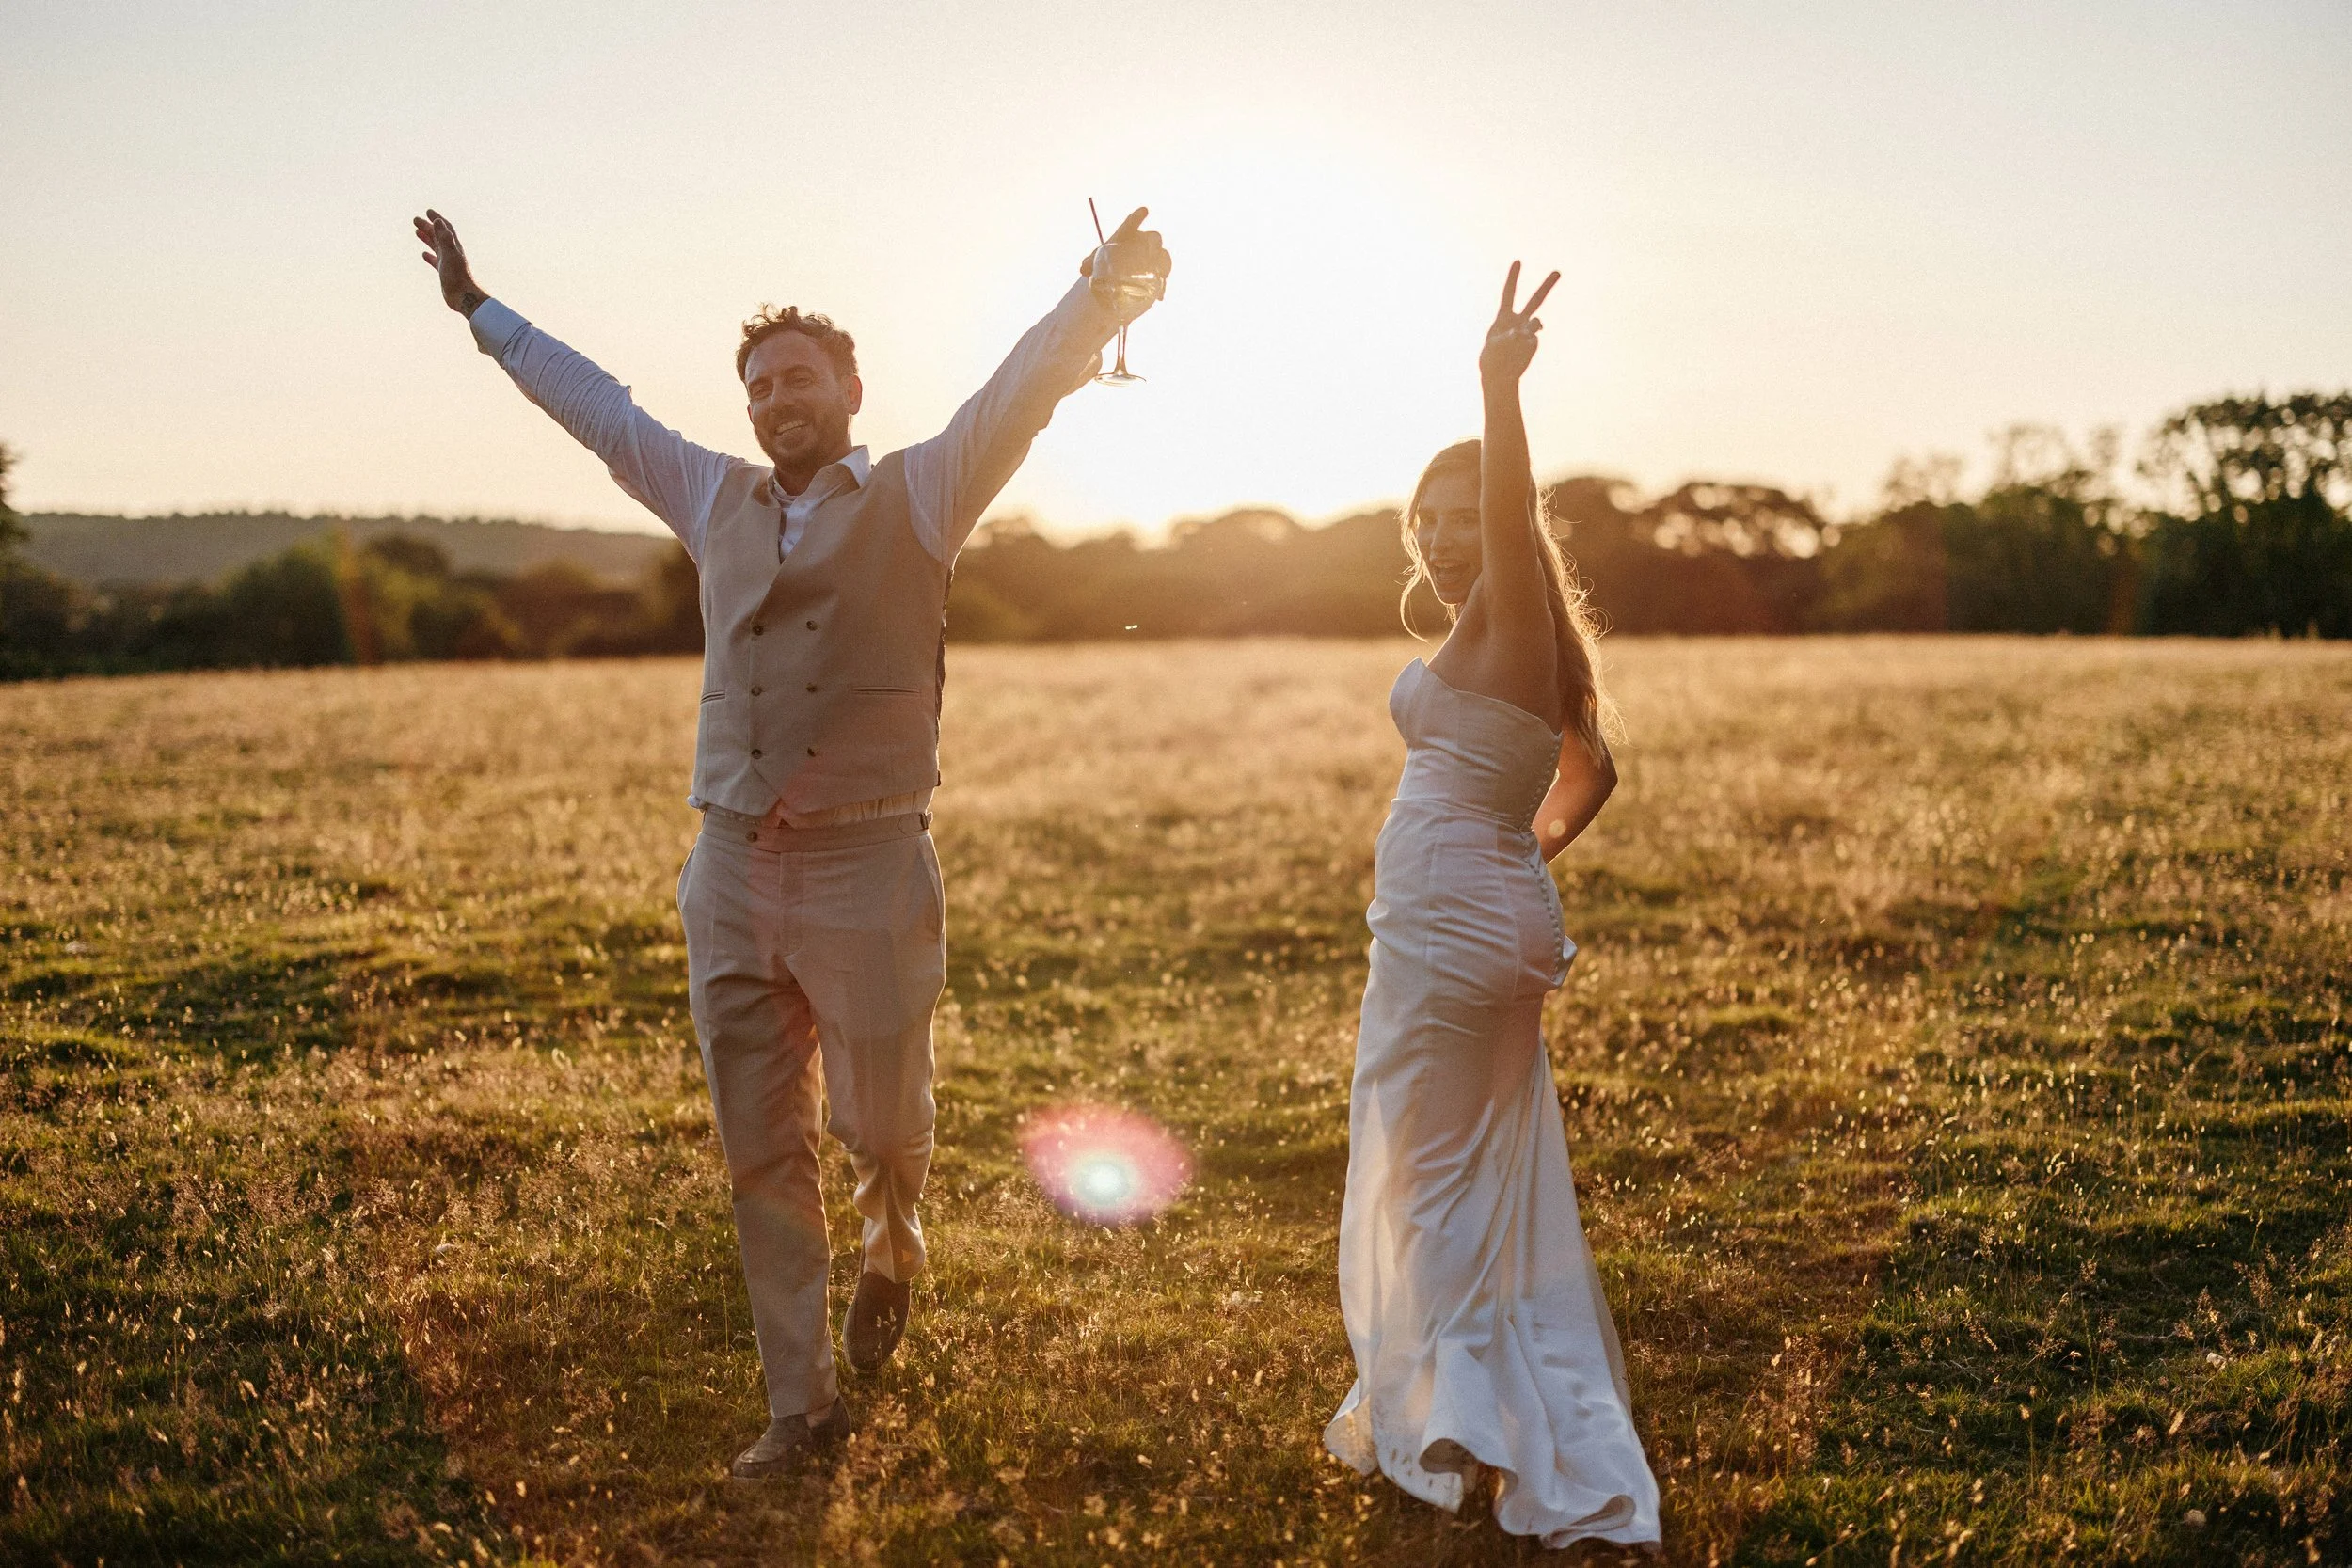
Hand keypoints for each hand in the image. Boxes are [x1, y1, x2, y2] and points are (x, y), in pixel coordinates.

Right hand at [413, 209, 487, 316]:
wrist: (464, 297)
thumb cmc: (458, 277)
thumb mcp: (449, 254)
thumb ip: (444, 237)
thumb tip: (438, 220)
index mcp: (454, 246)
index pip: (445, 228)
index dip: (437, 219)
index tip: (428, 211)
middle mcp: (452, 253)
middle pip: (438, 236)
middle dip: (428, 227)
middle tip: (415, 220)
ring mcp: (448, 262)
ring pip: (436, 247)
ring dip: (427, 238)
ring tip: (417, 231)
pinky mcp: (445, 273)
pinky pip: (435, 261)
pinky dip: (429, 256)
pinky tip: (424, 254)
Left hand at [1078, 206, 1172, 303]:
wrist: (1114, 277)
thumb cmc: (1104, 263)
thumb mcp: (1094, 263)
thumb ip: (1089, 263)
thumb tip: (1082, 269)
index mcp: (1126, 234)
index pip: (1131, 223)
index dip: (1137, 217)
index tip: (1144, 210)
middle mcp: (1142, 242)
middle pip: (1153, 237)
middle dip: (1154, 242)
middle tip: (1151, 248)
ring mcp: (1152, 256)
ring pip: (1163, 255)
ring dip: (1164, 263)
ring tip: (1161, 273)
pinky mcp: (1157, 272)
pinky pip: (1163, 275)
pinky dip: (1162, 286)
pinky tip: (1160, 295)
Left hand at [1479, 260, 1558, 385]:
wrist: (1498, 376)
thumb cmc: (1492, 359)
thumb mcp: (1495, 345)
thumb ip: (1511, 335)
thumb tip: (1525, 332)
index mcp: (1504, 317)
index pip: (1509, 294)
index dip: (1513, 278)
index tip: (1518, 261)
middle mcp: (1519, 321)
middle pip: (1535, 301)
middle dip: (1547, 286)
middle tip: (1558, 271)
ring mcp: (1528, 333)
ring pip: (1537, 322)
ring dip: (1534, 326)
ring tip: (1519, 337)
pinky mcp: (1533, 344)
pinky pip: (1533, 341)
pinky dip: (1526, 345)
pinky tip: (1518, 354)